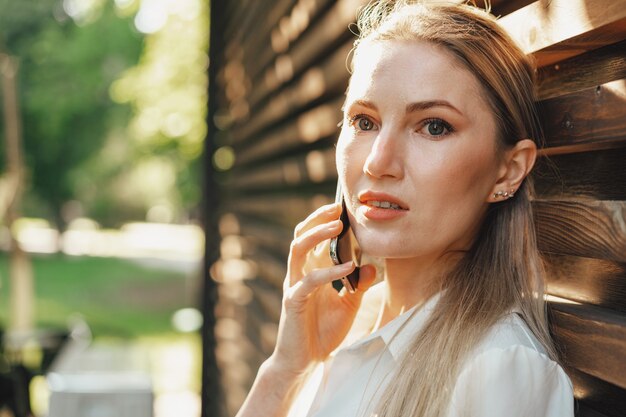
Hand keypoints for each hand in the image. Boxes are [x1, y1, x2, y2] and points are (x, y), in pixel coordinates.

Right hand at [270, 203, 376, 374]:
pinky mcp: (293, 301)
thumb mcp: (348, 304)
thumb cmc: (322, 332)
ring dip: (316, 234)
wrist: (304, 361)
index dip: (325, 220)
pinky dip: (328, 271)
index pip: (313, 237)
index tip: (344, 207)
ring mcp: (294, 285)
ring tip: (337, 226)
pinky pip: (309, 281)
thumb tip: (373, 266)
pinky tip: (347, 266)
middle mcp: (300, 273)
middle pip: (301, 234)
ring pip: (297, 249)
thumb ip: (359, 285)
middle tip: (337, 208)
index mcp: (311, 270)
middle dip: (318, 218)